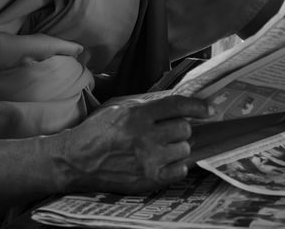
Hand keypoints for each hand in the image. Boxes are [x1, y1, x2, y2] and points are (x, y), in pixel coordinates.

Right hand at [59, 96, 211, 193]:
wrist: (76, 161)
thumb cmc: (97, 132)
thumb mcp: (119, 109)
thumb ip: (146, 106)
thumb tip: (175, 105)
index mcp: (137, 115)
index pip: (177, 106)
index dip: (197, 106)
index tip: (208, 109)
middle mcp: (145, 137)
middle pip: (184, 129)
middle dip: (179, 128)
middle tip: (167, 130)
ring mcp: (148, 160)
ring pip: (184, 149)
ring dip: (177, 146)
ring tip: (161, 147)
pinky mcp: (149, 180)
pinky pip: (180, 170)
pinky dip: (177, 165)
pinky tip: (164, 161)